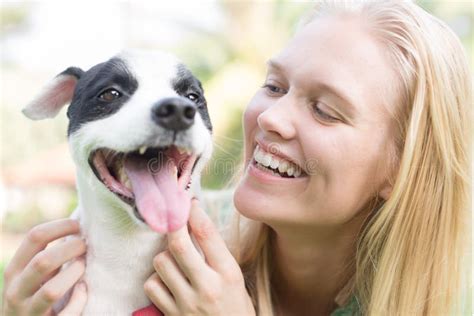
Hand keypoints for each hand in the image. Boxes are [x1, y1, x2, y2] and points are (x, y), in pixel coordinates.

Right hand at [3, 219, 87, 315]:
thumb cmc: (32, 297)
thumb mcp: (31, 275)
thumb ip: (47, 256)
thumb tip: (76, 228)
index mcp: (15, 271)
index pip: (34, 237)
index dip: (60, 226)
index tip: (79, 226)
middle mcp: (16, 291)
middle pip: (43, 261)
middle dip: (71, 249)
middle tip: (85, 245)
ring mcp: (28, 313)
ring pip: (52, 291)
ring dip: (74, 274)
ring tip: (83, 266)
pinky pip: (66, 315)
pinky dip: (79, 300)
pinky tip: (84, 290)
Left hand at [144, 199, 254, 315]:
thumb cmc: (235, 307)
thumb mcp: (235, 278)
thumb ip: (216, 254)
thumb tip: (195, 222)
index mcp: (228, 274)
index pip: (206, 233)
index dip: (193, 212)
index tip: (189, 203)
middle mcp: (207, 286)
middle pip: (178, 244)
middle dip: (172, 226)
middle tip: (173, 218)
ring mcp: (186, 303)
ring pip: (160, 262)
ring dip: (164, 254)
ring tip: (174, 258)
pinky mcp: (171, 315)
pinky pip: (152, 285)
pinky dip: (156, 278)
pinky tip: (167, 280)